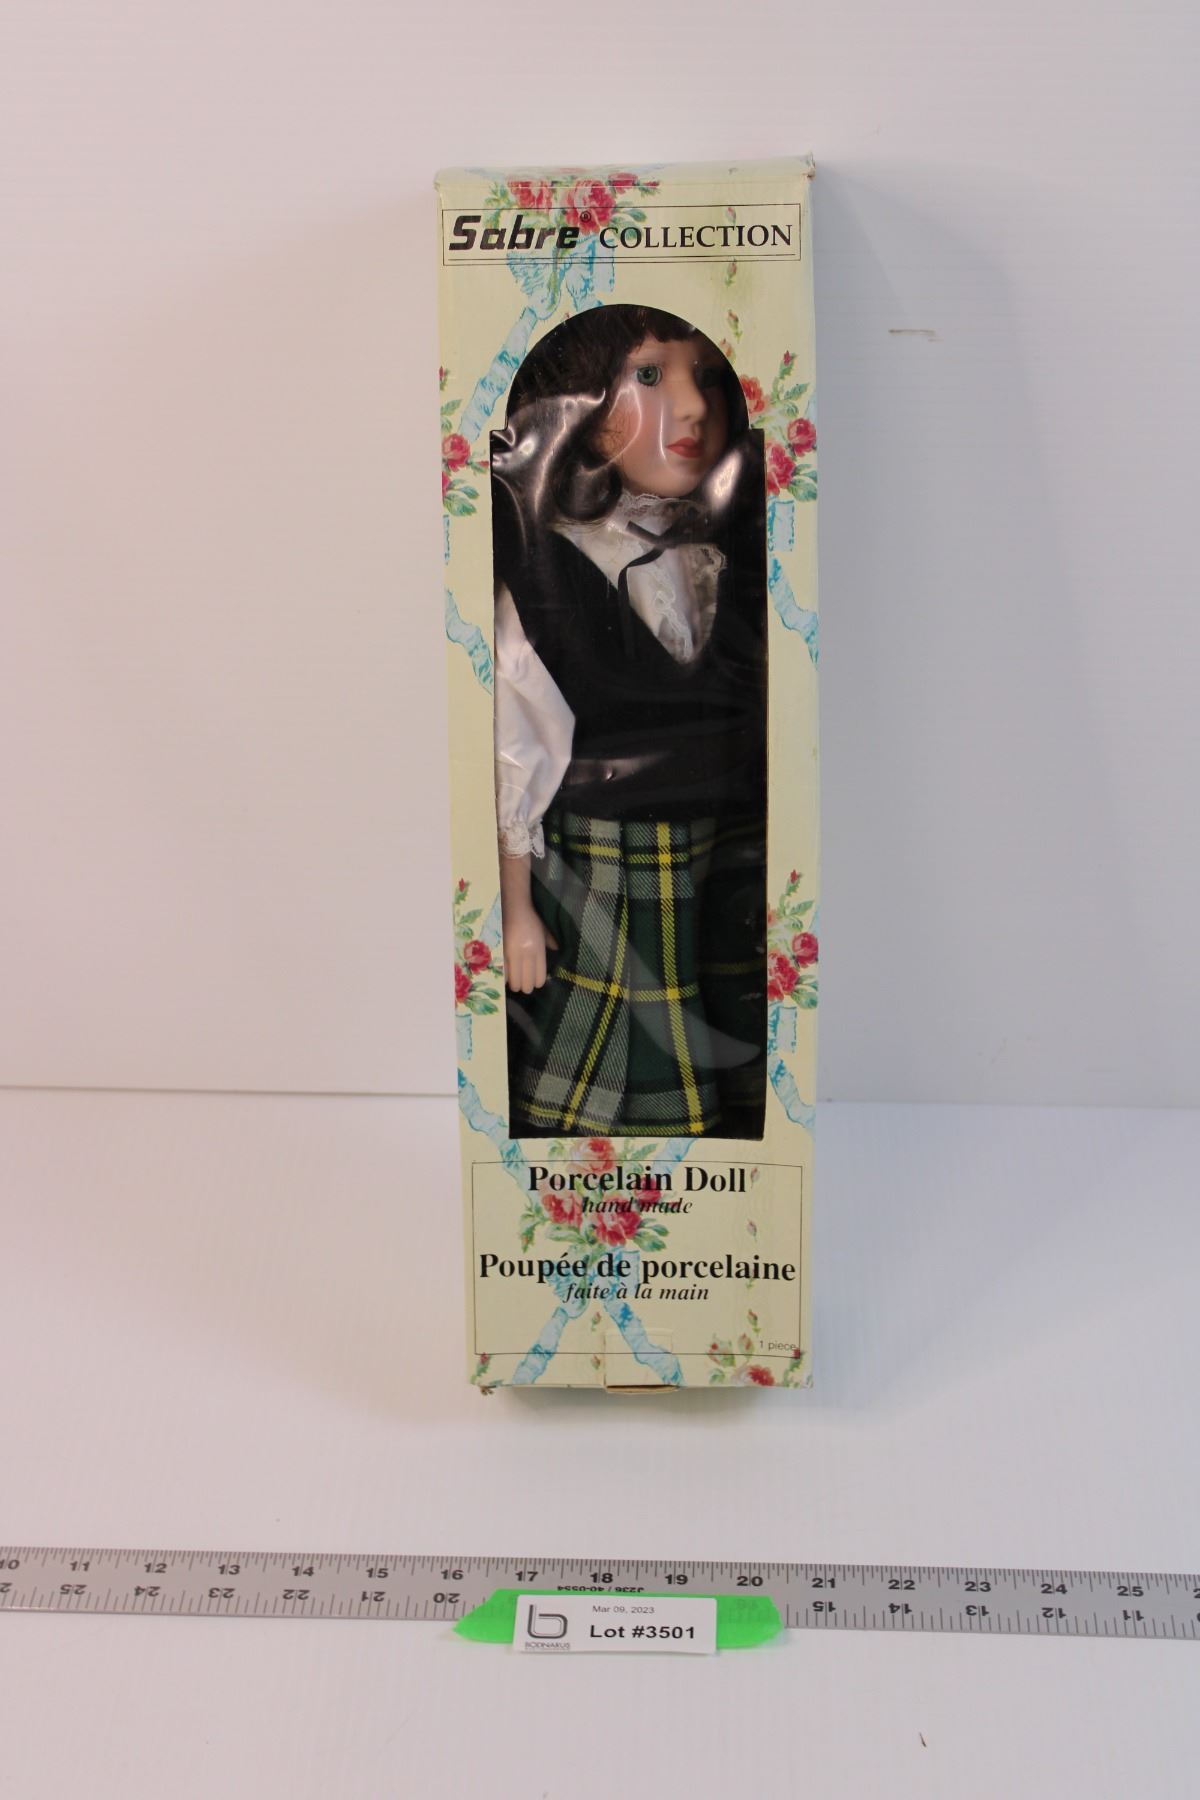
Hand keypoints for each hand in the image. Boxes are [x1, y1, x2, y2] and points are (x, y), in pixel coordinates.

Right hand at [499, 849, 558, 992]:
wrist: (510, 906)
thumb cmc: (529, 918)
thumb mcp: (543, 928)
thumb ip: (550, 941)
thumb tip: (556, 950)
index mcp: (538, 949)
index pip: (539, 977)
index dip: (537, 983)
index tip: (534, 982)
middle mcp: (526, 954)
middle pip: (526, 984)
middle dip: (525, 987)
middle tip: (523, 984)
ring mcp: (511, 954)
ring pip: (513, 982)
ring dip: (513, 984)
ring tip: (513, 981)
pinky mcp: (499, 952)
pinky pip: (501, 974)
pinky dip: (503, 978)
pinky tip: (504, 975)